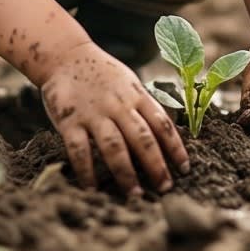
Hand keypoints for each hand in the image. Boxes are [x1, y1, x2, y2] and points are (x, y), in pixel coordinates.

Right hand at [40, 44, 189, 195]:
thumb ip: (144, 106)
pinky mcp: (69, 120)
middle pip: (142, 138)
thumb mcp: (129, 83)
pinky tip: (92, 188)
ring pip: (114, 146)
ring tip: (136, 195)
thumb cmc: (102, 74)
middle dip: (156, 165)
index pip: (162, 123)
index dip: (176, 147)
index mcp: (136, 95)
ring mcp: (93, 113)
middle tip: (165, 188)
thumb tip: (166, 136)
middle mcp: (118, 104)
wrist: (65, 55)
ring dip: (126, 172)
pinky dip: (86, 171)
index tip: (184, 168)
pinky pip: (79, 149)